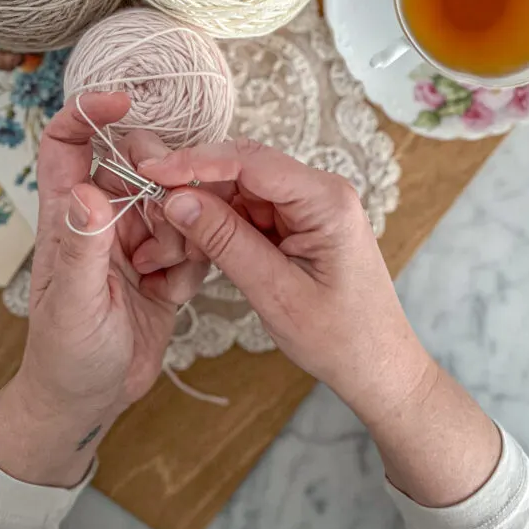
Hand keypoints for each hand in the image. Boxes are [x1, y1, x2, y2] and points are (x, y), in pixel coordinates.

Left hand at [0, 94, 207, 486]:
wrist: (93, 401)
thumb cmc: (66, 355)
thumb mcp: (76, 303)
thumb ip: (83, 247)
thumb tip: (87, 190)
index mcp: (68, 216)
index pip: (68, 144)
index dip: (87, 114)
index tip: (122, 102)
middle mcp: (103, 218)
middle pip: (137, 166)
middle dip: (161, 186)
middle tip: (170, 222)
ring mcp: (136, 239)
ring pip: (174, 202)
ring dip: (181, 234)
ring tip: (161, 276)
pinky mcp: (165, 264)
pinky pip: (194, 239)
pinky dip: (192, 263)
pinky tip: (172, 293)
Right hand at [141, 139, 500, 506]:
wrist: (378, 367)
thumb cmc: (341, 338)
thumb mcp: (276, 292)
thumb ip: (226, 241)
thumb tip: (177, 200)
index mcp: (326, 199)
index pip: (251, 161)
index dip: (196, 161)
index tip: (153, 170)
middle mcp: (318, 192)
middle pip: (241, 171)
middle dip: (193, 187)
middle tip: (149, 208)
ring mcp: (306, 207)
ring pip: (238, 192)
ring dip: (201, 212)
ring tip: (167, 243)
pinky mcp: (295, 224)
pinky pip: (246, 213)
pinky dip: (216, 229)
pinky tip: (191, 248)